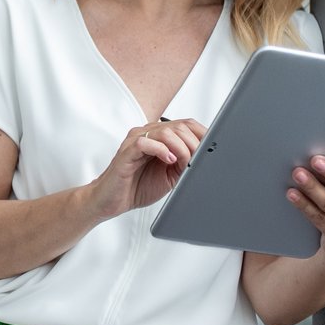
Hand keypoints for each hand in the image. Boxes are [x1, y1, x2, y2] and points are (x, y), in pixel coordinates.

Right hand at [83, 119, 207, 220]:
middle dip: (194, 144)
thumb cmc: (138, 186)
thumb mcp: (170, 175)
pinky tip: (168, 161)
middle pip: (179, 126)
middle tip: (197, 162)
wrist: (111, 200)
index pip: (186, 124)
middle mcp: (148, 134)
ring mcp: (135, 140)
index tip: (213, 149)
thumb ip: (185, 163)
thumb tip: (204, 158)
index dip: (203, 134)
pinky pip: (145, 142)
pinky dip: (161, 150)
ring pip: (165, 132)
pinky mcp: (126, 152)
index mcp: (159, 137)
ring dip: (181, 148)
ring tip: (182, 163)